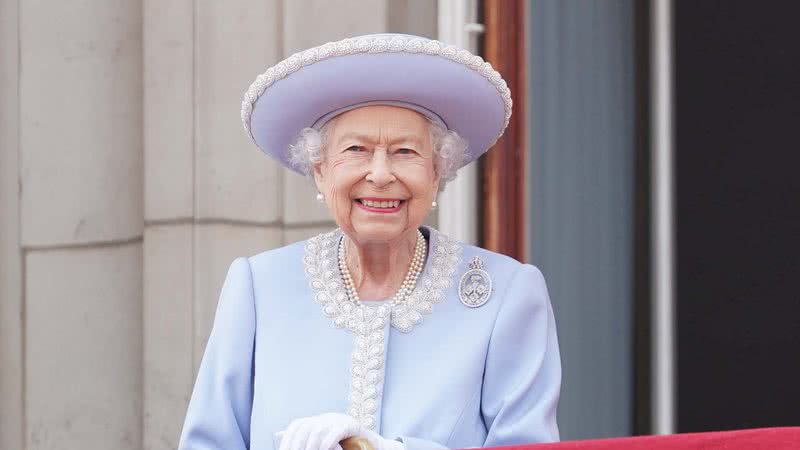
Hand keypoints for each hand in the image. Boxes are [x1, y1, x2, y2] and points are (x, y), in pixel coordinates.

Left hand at [277, 413, 403, 449]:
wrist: (373, 446)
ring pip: (319, 429)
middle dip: (297, 444)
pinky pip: (338, 430)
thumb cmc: (347, 447)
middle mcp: (328, 418)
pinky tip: (324, 449)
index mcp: (319, 421)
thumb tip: (281, 435)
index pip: (297, 425)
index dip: (288, 439)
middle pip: (305, 427)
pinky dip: (329, 440)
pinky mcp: (353, 426)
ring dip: (311, 445)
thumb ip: (307, 441)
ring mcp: (340, 420)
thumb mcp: (324, 443)